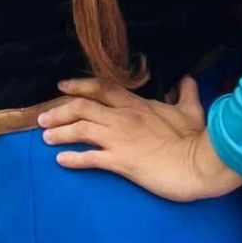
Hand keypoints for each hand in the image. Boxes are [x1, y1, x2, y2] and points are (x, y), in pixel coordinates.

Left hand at [38, 77, 241, 201]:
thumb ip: (186, 94)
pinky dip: (73, 159)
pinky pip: (91, 158)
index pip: (102, 88)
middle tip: (42, 118)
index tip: (62, 86)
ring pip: (81, 130)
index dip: (79, 85)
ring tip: (45, 138)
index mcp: (137, 104)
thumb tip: (187, 80)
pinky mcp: (121, 162)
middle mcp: (123, 118)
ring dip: (60, 133)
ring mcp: (121, 139)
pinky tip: (61, 161)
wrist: (199, 162)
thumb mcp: (192, 110)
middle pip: (83, 108)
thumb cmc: (196, 138)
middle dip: (59, 111)